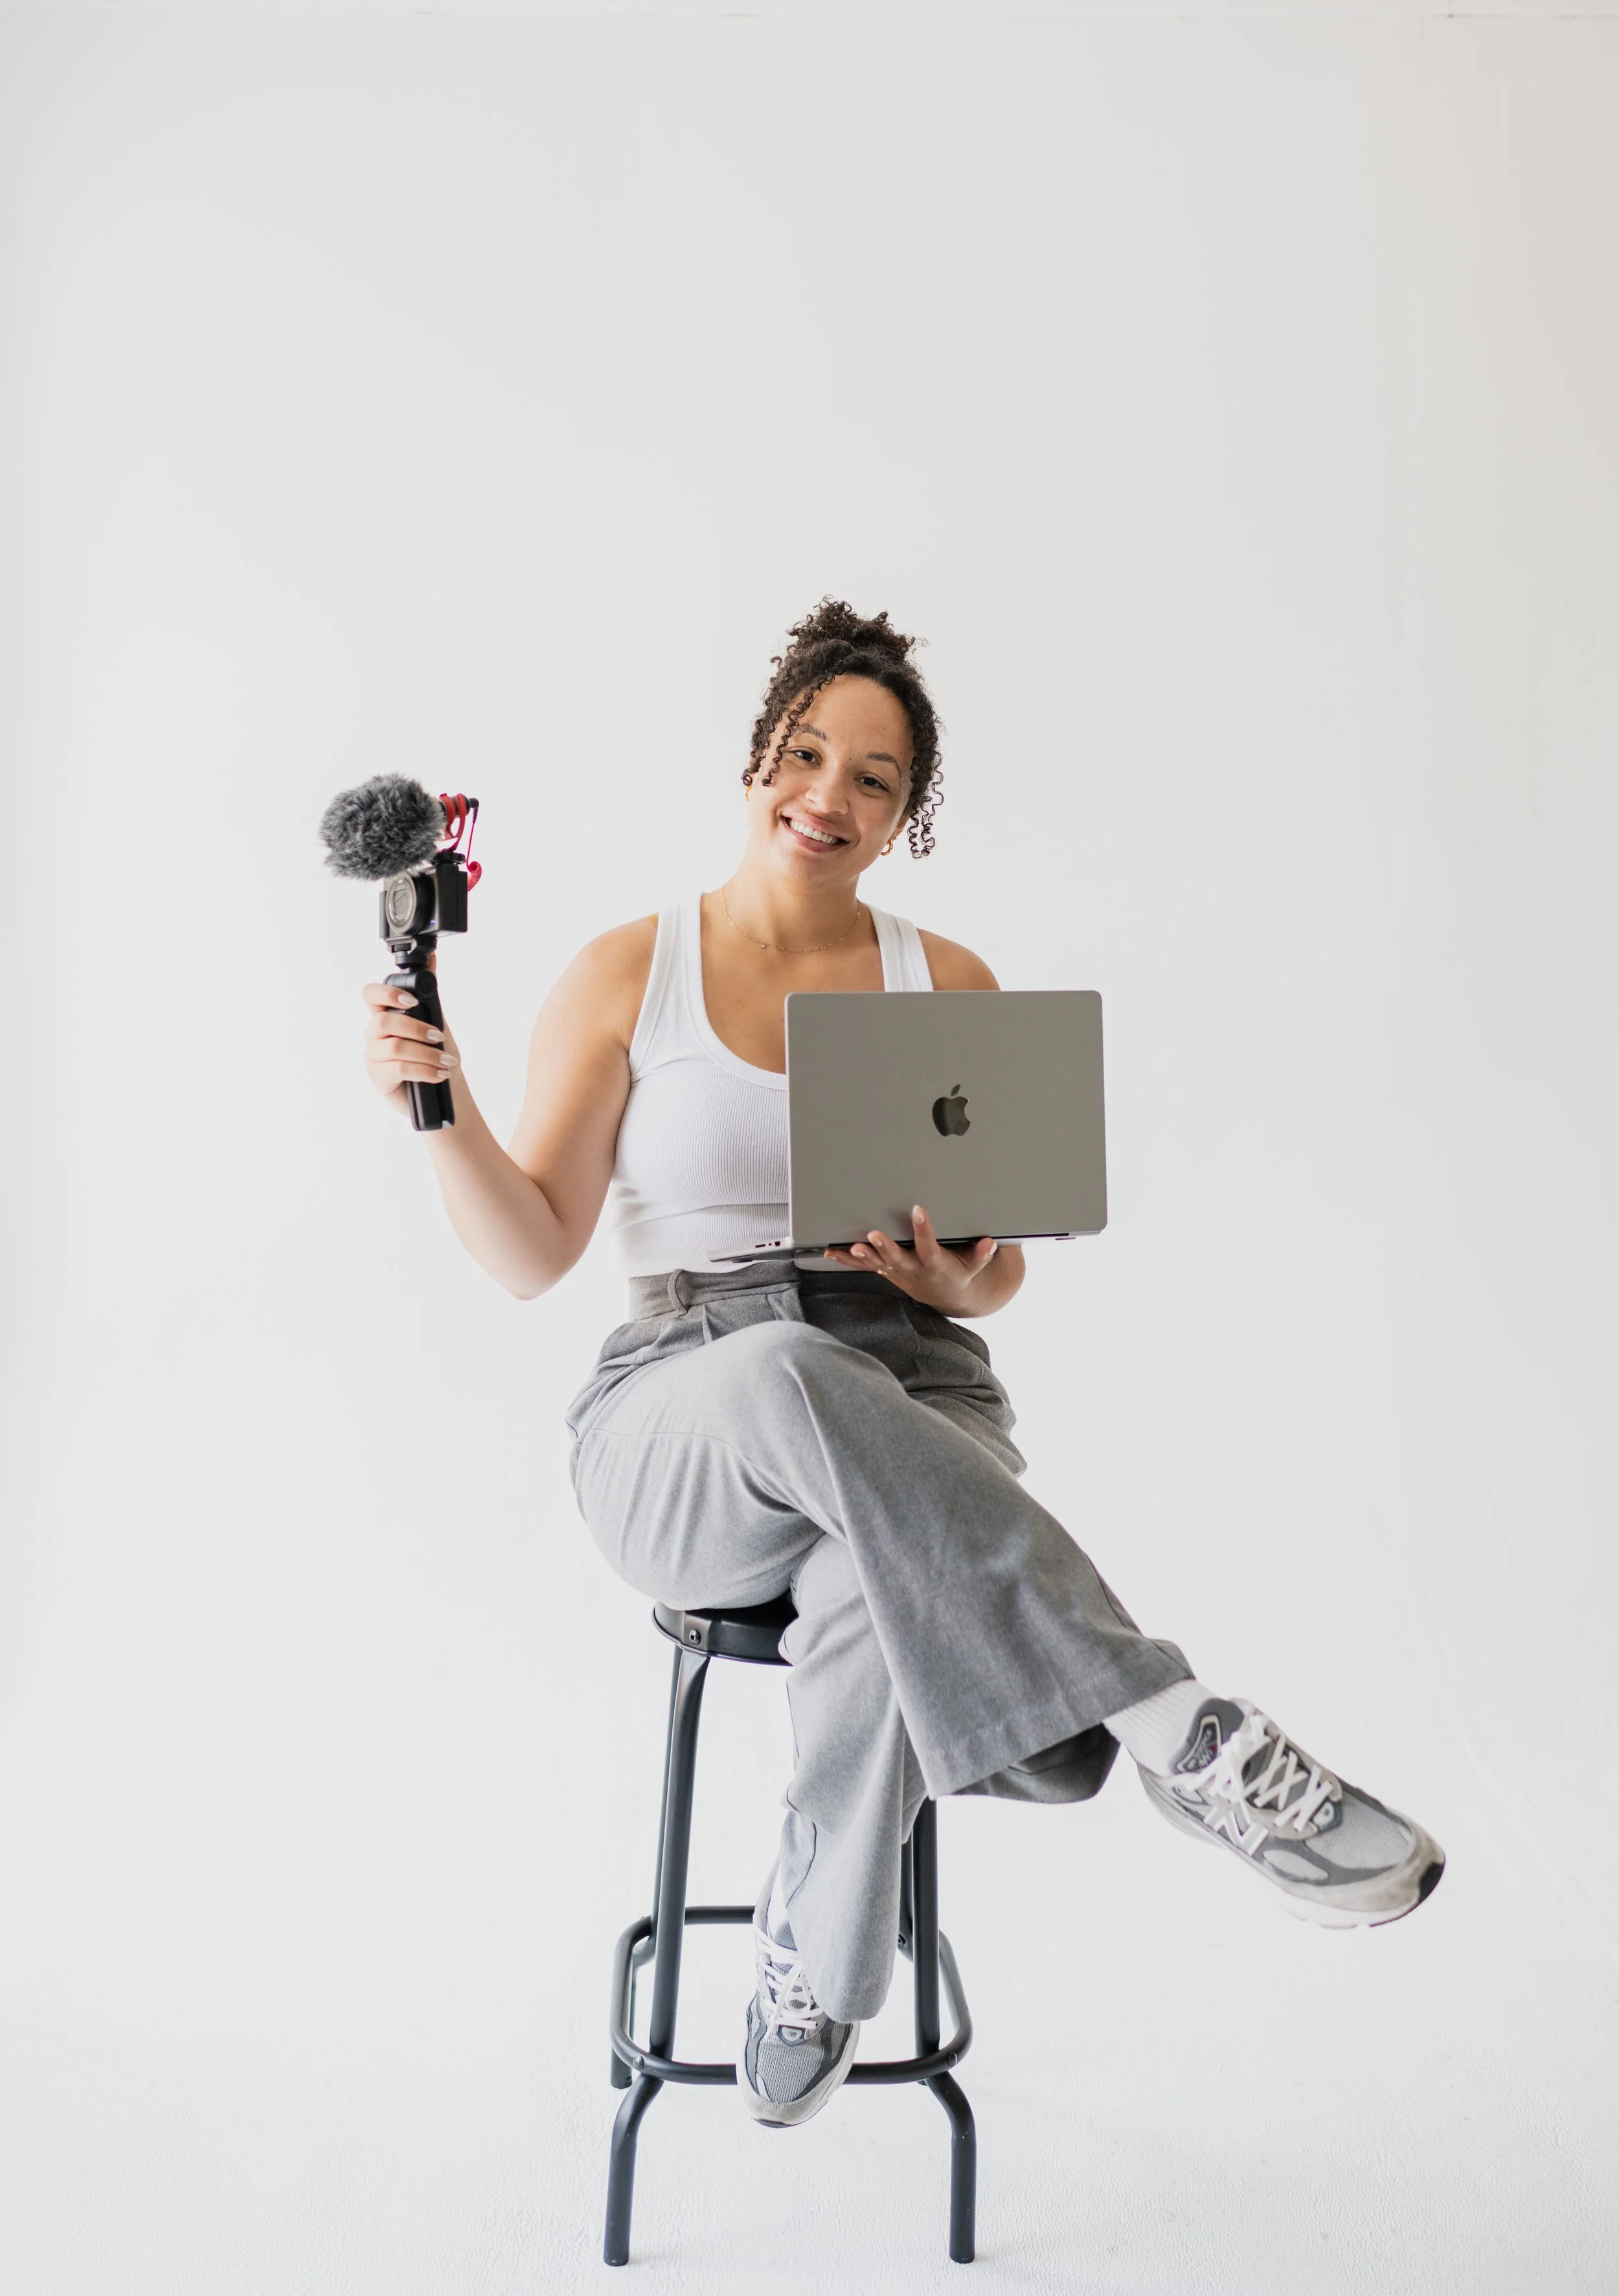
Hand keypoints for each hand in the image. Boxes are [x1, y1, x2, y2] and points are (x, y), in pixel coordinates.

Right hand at [360, 961, 460, 1113]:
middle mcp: (374, 1034)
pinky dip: (425, 1071)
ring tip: (446, 1061)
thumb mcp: (436, 1021)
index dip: (387, 994)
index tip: (411, 1000)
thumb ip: (430, 994)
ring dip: (426, 1053)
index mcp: (385, 1015)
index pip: (371, 995)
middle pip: (384, 1021)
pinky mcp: (379, 1078)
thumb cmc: (435, 1054)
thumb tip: (432, 959)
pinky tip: (438, 1074)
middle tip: (439, 1036)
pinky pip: (399, 1069)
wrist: (443, 1088)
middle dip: (416, 1028)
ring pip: (394, 1047)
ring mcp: (374, 1056)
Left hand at [824, 1204, 1000, 1316]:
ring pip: (876, 1264)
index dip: (924, 1230)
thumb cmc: (960, 1273)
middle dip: (885, 1247)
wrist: (947, 1295)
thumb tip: (991, 1243)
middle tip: (873, 1234)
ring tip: (851, 1246)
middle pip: (897, 1258)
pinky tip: (830, 1251)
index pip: (929, 1247)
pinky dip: (847, 1260)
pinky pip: (864, 1267)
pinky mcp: (885, 1272)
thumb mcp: (974, 1266)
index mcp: (935, 1265)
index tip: (919, 1210)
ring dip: (862, 1256)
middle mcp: (913, 1270)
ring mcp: (896, 1273)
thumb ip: (981, 1255)